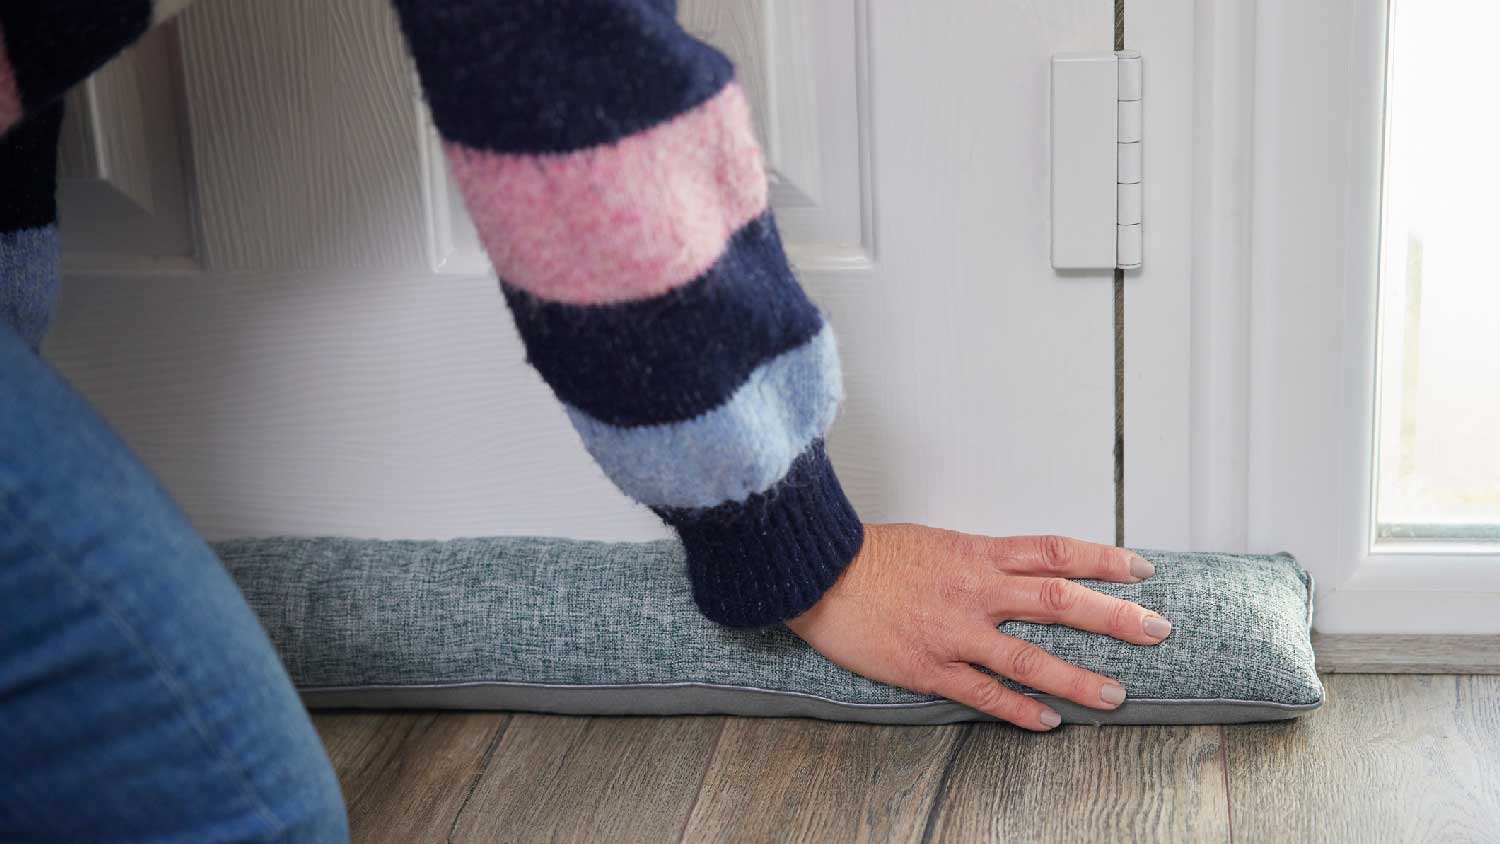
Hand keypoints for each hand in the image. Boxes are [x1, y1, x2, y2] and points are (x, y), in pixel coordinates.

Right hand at [785, 523, 1171, 729]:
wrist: (817, 573)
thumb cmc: (870, 556)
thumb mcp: (935, 543)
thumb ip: (979, 560)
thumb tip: (1018, 572)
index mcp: (978, 554)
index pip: (1055, 552)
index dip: (1103, 560)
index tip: (1141, 570)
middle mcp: (976, 591)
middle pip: (1060, 601)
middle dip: (1114, 617)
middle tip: (1157, 630)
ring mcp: (955, 632)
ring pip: (1030, 657)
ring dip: (1078, 678)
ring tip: (1116, 696)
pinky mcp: (929, 667)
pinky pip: (985, 693)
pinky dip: (1020, 710)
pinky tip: (1049, 722)